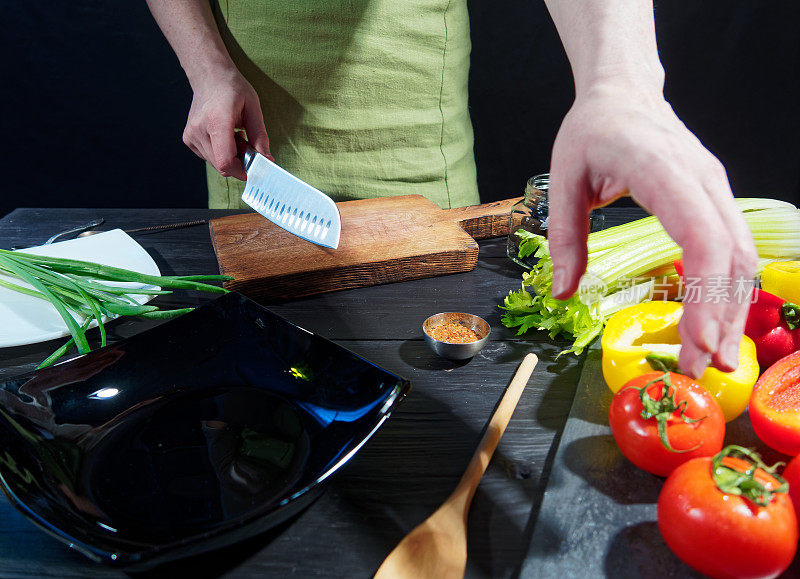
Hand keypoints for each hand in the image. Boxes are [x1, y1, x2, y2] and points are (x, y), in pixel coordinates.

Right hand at [183, 66, 271, 180]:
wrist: (209, 76)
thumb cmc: (232, 89)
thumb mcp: (253, 108)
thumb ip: (260, 136)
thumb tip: (267, 159)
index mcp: (217, 121)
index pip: (226, 161)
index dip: (241, 171)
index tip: (252, 170)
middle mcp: (200, 129)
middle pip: (222, 166)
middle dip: (238, 163)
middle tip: (246, 145)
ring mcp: (191, 135)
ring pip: (215, 164)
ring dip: (229, 157)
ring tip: (235, 136)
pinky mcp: (188, 139)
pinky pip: (208, 157)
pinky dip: (219, 152)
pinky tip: (223, 136)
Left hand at [547, 83, 757, 377]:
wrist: (622, 92)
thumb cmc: (591, 130)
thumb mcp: (563, 181)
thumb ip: (564, 238)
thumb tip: (562, 292)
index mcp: (663, 170)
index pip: (703, 237)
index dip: (706, 294)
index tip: (696, 340)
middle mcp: (702, 179)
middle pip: (730, 256)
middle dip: (720, 317)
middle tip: (700, 368)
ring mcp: (715, 187)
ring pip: (741, 255)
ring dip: (730, 308)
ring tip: (711, 355)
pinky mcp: (714, 197)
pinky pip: (732, 246)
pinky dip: (727, 287)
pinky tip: (714, 319)